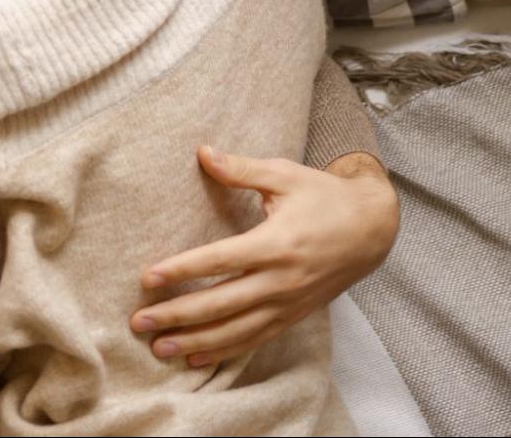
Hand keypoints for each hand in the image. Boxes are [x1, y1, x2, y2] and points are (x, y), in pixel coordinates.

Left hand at [130, 149, 399, 368]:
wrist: (372, 229)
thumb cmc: (324, 197)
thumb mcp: (285, 175)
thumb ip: (241, 169)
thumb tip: (202, 152)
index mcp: (275, 243)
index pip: (219, 261)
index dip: (181, 270)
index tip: (147, 278)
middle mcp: (281, 280)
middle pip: (221, 304)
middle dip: (177, 315)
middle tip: (138, 323)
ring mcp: (288, 303)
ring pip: (236, 330)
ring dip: (196, 341)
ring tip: (159, 348)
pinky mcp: (293, 315)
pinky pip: (255, 340)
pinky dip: (225, 351)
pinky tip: (196, 357)